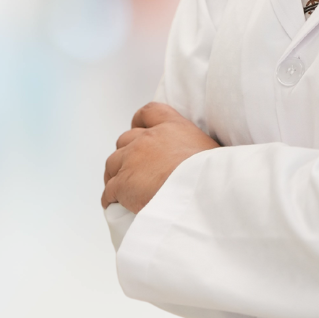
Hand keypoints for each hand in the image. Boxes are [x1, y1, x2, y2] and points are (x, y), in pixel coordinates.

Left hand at [102, 102, 218, 212]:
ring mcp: (132, 159)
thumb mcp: (209, 148)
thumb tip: (198, 159)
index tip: (139, 130)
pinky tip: (115, 204)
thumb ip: (194, 147)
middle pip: (125, 140)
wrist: (200, 190)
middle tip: (133, 167)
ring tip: (121, 187)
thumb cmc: (210, 173)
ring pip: (112, 164)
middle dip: (126, 153)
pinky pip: (108, 191)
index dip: (140, 122)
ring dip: (115, 174)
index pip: (149, 112)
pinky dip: (110, 198)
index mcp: (172, 126)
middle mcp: (148, 138)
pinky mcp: (122, 183)